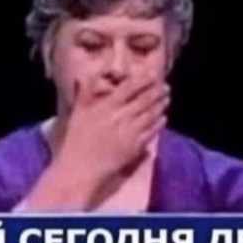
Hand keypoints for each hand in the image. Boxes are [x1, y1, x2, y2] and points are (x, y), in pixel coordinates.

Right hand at [18, 75, 168, 211]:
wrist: (81, 167)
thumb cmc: (76, 140)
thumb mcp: (77, 113)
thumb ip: (83, 92)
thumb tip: (83, 75)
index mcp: (106, 106)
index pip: (129, 87)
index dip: (143, 80)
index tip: (152, 75)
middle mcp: (120, 116)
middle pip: (144, 100)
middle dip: (157, 92)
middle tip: (166, 87)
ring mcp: (129, 132)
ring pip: (150, 115)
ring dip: (160, 106)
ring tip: (166, 100)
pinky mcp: (135, 146)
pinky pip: (151, 132)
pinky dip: (159, 124)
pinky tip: (163, 119)